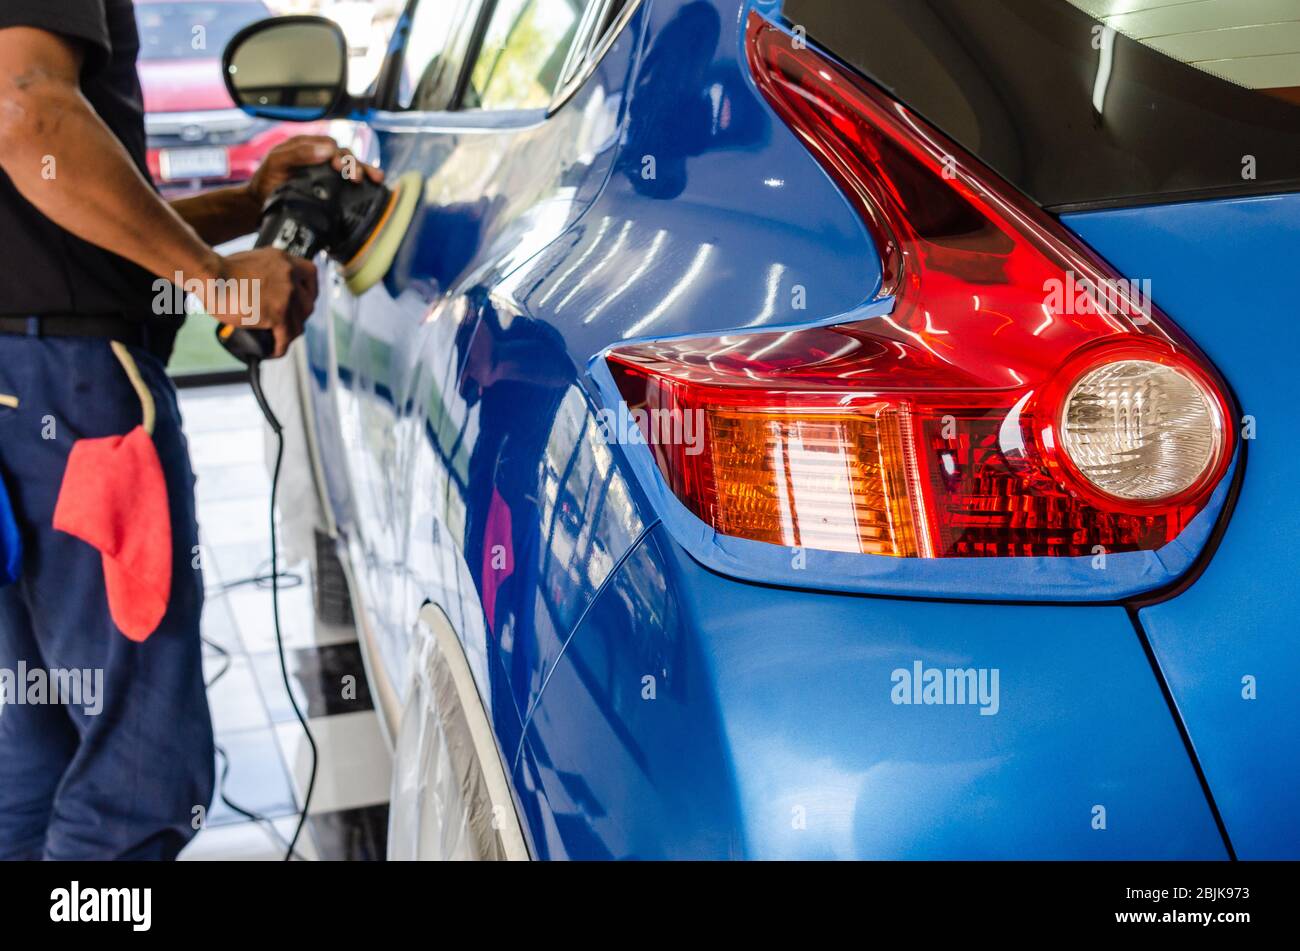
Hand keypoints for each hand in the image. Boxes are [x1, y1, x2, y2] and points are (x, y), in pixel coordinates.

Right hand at [204, 248, 318, 358]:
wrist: (210, 275)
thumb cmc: (221, 269)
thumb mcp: (253, 260)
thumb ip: (267, 272)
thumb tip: (266, 288)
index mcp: (284, 261)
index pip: (311, 275)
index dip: (310, 290)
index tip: (304, 299)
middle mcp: (290, 277)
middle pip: (307, 304)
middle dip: (299, 317)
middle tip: (287, 323)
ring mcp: (286, 296)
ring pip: (298, 324)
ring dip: (289, 335)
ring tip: (278, 339)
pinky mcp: (278, 315)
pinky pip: (285, 338)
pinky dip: (279, 348)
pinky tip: (272, 351)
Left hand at [245, 135, 383, 207]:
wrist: (261, 204)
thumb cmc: (267, 181)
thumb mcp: (276, 162)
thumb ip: (298, 153)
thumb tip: (327, 150)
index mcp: (309, 145)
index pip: (331, 145)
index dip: (338, 155)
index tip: (339, 167)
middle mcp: (321, 156)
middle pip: (345, 155)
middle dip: (355, 165)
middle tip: (357, 177)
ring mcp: (328, 172)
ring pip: (351, 166)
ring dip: (364, 171)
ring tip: (375, 179)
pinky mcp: (332, 187)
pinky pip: (350, 182)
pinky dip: (364, 183)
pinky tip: (375, 186)